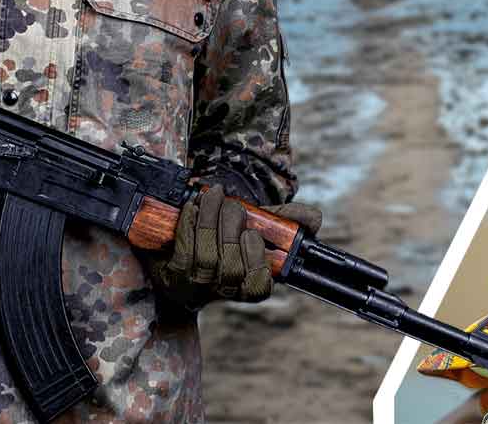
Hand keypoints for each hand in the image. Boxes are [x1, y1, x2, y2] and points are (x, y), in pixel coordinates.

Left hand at [149, 187, 321, 306]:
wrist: (182, 242)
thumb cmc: (225, 234)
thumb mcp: (257, 225)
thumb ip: (287, 221)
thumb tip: (315, 219)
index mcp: (248, 283)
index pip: (258, 288)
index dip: (255, 263)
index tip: (252, 235)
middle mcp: (223, 290)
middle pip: (229, 268)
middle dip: (231, 229)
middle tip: (233, 206)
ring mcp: (196, 285)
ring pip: (207, 257)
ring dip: (211, 220)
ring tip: (213, 197)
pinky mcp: (173, 275)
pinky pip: (185, 250)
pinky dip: (190, 224)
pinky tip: (193, 207)